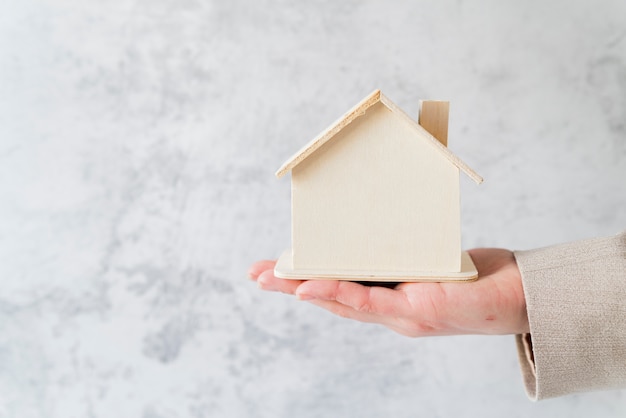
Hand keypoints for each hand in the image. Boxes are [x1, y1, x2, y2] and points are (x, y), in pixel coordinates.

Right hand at [248, 249, 528, 336]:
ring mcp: (403, 316)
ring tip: (273, 278)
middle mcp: (391, 312)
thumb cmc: (477, 278)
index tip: (278, 267)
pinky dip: (338, 294)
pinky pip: (371, 303)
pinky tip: (312, 287)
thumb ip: (406, 252)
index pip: (340, 289)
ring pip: (343, 303)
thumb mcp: (434, 261)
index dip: (306, 279)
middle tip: (256, 274)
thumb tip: (386, 222)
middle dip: (292, 285)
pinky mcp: (419, 312)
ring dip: (304, 290)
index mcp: (390, 297)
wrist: (523, 298)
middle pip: (332, 298)